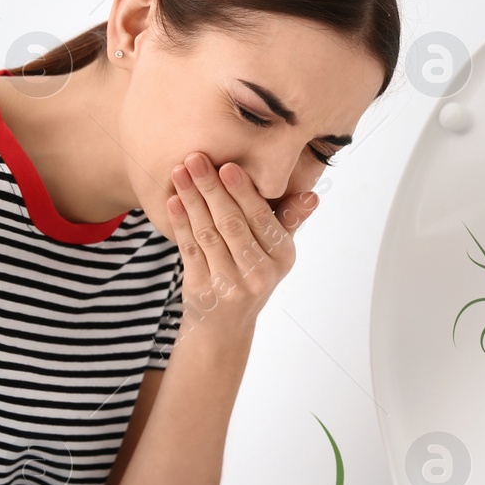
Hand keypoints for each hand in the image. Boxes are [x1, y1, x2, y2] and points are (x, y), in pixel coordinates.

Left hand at [166, 151, 318, 337]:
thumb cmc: (251, 275)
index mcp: (282, 257)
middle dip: (211, 188)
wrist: (225, 326)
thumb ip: (289, 220)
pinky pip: (190, 248)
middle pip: (232, 223)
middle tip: (195, 159)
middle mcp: (259, 273)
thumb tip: (311, 195)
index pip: (260, 218)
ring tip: (179, 172)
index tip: (227, 165)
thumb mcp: (276, 252)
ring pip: (208, 232)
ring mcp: (229, 284)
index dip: (243, 192)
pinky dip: (180, 222)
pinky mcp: (202, 290)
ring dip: (191, 199)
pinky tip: (173, 200)